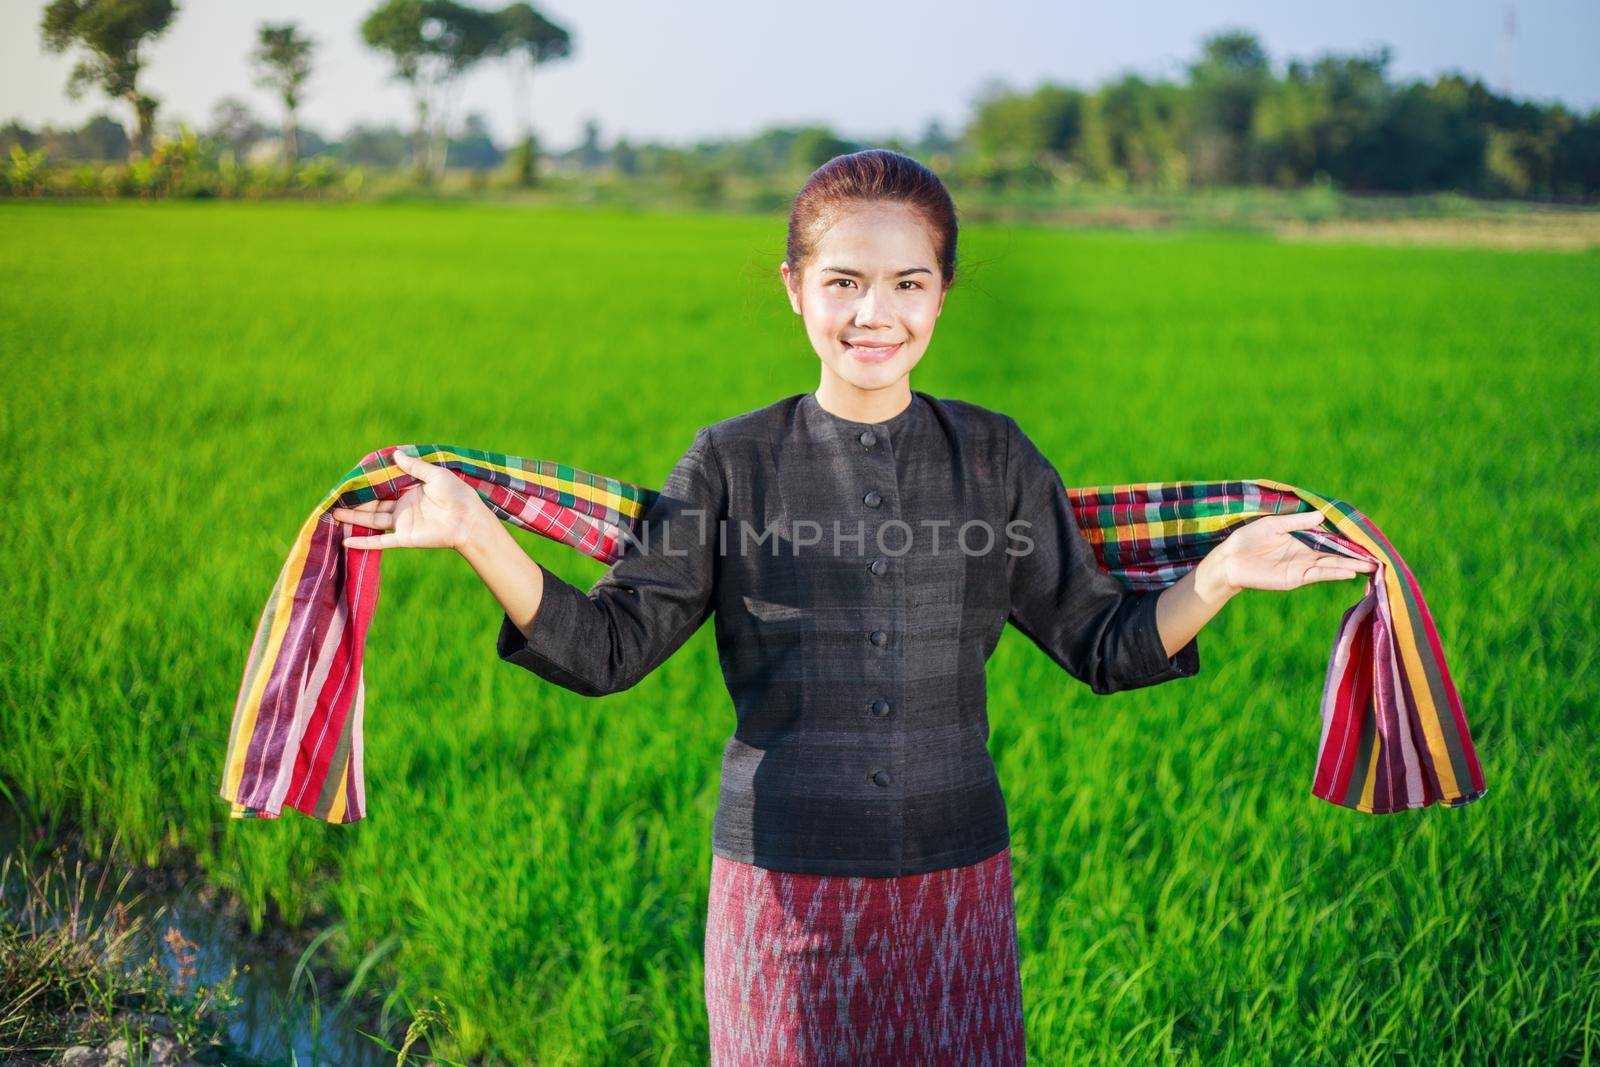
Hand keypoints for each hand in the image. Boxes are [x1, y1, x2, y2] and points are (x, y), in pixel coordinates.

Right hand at [333, 448, 491, 551]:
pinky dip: (364, 543)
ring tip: (334, 514)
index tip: (348, 482)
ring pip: (372, 520)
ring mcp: (402, 523)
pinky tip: (347, 542)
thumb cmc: (457, 495)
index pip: (383, 487)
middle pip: (373, 504)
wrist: (470, 520)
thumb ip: (414, 467)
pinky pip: (380, 541)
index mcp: (410, 490)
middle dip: (354, 502)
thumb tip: (394, 454)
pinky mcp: (404, 538)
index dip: (367, 485)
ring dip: (353, 519)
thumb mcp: (435, 475)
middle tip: (334, 499)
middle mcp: (403, 506)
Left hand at [1209, 510, 1378, 594]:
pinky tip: (1349, 572)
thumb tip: (1322, 515)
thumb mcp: (1275, 524)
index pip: (1331, 543)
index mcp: (1302, 542)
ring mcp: (1302, 568)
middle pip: (1336, 557)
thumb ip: (1298, 522)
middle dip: (1356, 558)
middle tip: (1380, 559)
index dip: (1348, 544)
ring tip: (1372, 567)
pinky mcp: (1294, 578)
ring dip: (1351, 567)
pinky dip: (1333, 573)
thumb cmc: (1249, 539)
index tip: (1367, 543)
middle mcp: (1306, 556)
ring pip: (1331, 566)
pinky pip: (1318, 574)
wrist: (1230, 559)